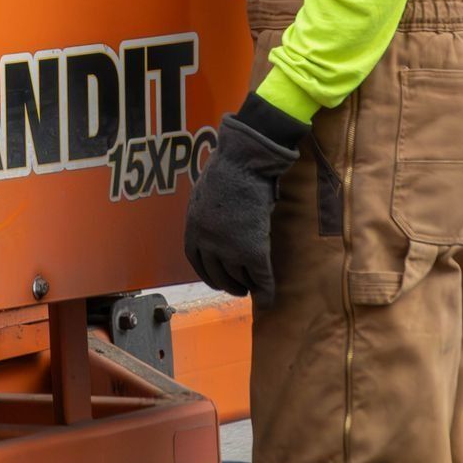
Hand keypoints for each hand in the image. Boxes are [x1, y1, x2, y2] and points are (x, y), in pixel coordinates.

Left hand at [183, 100, 305, 306]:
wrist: (244, 164)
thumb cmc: (227, 169)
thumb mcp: (204, 193)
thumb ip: (206, 212)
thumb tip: (215, 221)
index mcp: (193, 227)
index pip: (196, 260)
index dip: (208, 273)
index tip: (217, 279)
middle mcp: (207, 242)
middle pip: (216, 274)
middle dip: (227, 284)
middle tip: (238, 288)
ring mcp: (229, 248)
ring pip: (238, 277)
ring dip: (247, 286)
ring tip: (254, 288)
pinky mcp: (252, 249)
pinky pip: (260, 276)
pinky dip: (266, 289)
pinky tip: (269, 298)